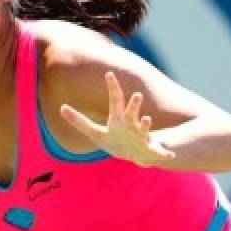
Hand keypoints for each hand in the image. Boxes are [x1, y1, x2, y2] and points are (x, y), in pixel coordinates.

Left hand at [59, 71, 175, 166]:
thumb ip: (79, 121)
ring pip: (145, 130)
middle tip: (136, 95)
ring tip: (147, 119)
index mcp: (118, 120)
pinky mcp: (150, 151)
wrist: (138, 155)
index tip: (110, 74)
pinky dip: (164, 154)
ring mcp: (142, 137)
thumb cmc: (116, 140)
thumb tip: (61, 108)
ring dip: (146, 125)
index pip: (114, 101)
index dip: (112, 88)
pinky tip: (169, 156)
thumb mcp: (96, 133)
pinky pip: (159, 153)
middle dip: (133, 105)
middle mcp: (132, 125)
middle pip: (131, 113)